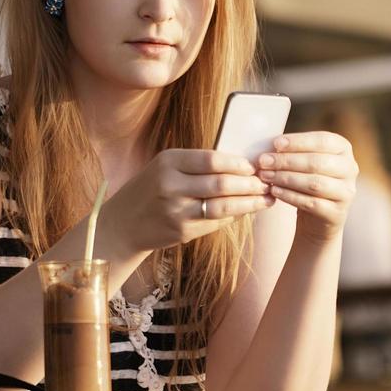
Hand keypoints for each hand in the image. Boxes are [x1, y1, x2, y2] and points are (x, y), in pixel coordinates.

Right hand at [102, 149, 272, 253]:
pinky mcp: (182, 231)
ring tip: (266, 199)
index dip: (238, 164)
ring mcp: (176, 210)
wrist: (123, 223)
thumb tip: (242, 165)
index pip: (212, 159)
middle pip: (221, 184)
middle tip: (267, 184)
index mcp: (168, 161)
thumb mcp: (167, 167)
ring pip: (223, 206)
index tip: (254, 167)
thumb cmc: (152, 189)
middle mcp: (171, 185)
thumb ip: (198, 164)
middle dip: (250, 185)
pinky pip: (216, 223)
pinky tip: (247, 211)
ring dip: (250, 203)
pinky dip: (235, 216)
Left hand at [257, 131, 358, 244]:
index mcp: (343, 149)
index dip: (299, 141)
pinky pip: (312, 203)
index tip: (275, 143)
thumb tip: (269, 145)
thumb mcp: (304, 160)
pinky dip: (290, 196)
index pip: (323, 141)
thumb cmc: (307, 179)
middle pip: (317, 162)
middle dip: (287, 161)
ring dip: (287, 179)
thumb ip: (293, 150)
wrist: (317, 215)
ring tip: (266, 176)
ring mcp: (346, 192)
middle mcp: (350, 168)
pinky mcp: (338, 212)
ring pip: (315, 183)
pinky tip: (274, 191)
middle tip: (264, 162)